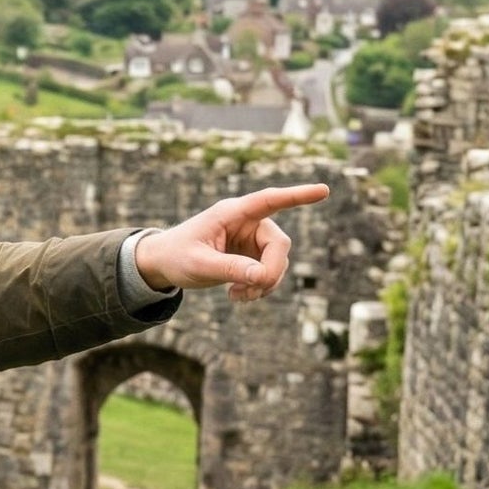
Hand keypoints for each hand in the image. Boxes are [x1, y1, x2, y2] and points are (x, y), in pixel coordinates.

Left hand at [133, 184, 330, 302]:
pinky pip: (269, 272)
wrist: (163, 264)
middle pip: (279, 244)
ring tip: (238, 297)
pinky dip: (260, 287)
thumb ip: (229, 269)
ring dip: (264, 283)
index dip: (297, 196)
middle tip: (253, 290)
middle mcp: (246, 222)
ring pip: (278, 261)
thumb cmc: (176, 257)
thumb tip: (262, 276)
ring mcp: (251, 239)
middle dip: (271, 270)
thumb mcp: (198, 265)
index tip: (324, 190)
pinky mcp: (251, 255)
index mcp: (231, 213)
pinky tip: (239, 297)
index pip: (269, 200)